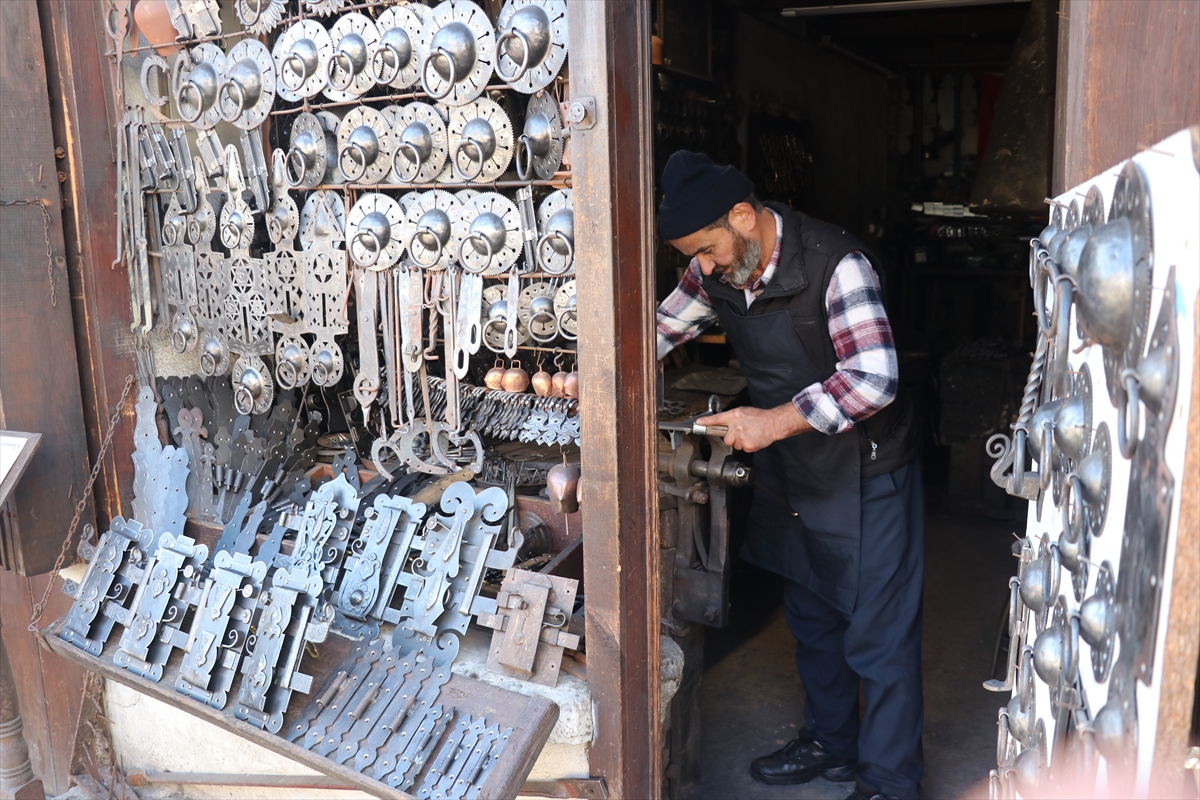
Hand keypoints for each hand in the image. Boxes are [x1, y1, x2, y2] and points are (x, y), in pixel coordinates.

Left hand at [695, 402, 812, 452]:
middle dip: (732, 438)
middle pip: (726, 439)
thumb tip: (723, 423)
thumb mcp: (743, 412)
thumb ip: (731, 418)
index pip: (716, 419)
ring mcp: (741, 437)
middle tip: (741, 433)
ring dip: (740, 442)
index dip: (706, 422)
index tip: (698, 424)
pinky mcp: (747, 445)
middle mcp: (736, 426)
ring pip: (735, 445)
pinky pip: (743, 449)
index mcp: (734, 415)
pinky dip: (748, 446)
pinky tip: (753, 439)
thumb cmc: (759, 417)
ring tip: (750, 434)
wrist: (773, 423)